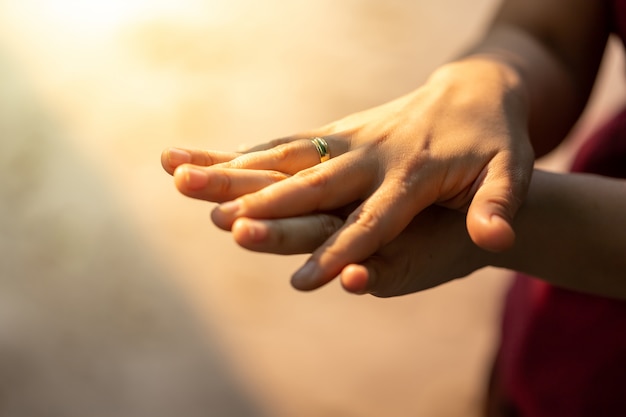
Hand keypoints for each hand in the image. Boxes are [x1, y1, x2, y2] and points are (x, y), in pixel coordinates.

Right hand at [162, 58, 533, 289]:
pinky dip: (246, 154)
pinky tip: (209, 160)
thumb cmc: (495, 137)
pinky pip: (285, 144)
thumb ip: (499, 205)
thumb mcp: (511, 169)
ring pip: (283, 156)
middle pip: (309, 184)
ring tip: (180, 175)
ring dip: (234, 168)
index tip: (301, 282)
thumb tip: (498, 242)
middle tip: (217, 221)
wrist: (475, 87)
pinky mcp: (338, 130)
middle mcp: (370, 154)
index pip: (370, 221)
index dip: (337, 254)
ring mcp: (349, 138)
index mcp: (412, 173)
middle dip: (263, 205)